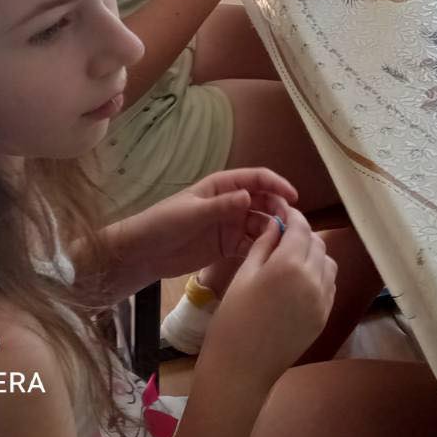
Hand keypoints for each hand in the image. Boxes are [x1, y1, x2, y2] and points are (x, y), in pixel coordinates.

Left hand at [122, 168, 298, 284]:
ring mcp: (230, 225)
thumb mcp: (192, 213)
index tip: (293, 197)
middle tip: (290, 228)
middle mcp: (231, 203)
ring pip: (260, 224)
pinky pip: (251, 244)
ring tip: (283, 245)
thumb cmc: (163, 223)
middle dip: (279, 211)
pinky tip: (271, 257)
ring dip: (273, 231)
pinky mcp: (227, 246)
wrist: (144, 253)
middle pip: (264, 202)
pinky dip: (262, 249)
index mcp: (222, 186)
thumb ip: (221, 206)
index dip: (277, 184)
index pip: (257, 179)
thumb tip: (249, 197)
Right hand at [202, 205, 335, 383]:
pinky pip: (329, 285)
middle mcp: (312, 278)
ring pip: (328, 263)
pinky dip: (319, 275)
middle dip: (303, 234)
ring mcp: (322, 300)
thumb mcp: (244, 276)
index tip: (284, 214)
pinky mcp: (324, 317)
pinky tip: (300, 281)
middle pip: (316, 243)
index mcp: (288, 264)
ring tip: (292, 259)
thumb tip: (276, 225)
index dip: (293, 216)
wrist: (241, 368)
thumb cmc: (233, 320)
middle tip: (284, 237)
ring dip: (314, 254)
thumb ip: (264, 246)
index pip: (300, 227)